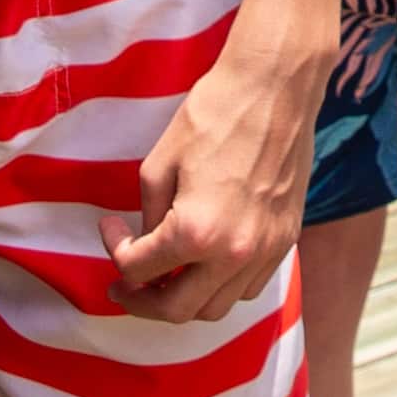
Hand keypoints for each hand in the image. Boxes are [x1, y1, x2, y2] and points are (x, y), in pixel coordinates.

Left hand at [108, 13, 330, 322]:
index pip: (140, 269)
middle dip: (142, 300)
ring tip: (166, 276)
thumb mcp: (160, 163)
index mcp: (195, 232)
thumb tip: (146, 243)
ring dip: (185, 299)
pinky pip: (248, 286)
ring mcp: (265, 251)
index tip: (110, 229)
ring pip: (217, 308)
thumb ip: (148, 215)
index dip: (114, 251)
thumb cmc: (213, 114)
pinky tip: (206, 261)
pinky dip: (221, 286)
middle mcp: (234, 254)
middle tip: (125, 284)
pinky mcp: (286, 240)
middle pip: (177, 310)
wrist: (276, 87)